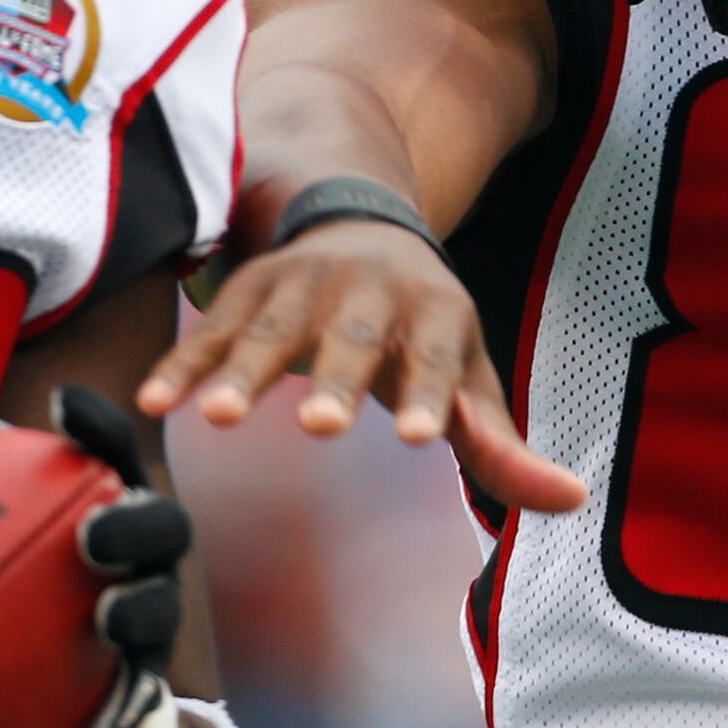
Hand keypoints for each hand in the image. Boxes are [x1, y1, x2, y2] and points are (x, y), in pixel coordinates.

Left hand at [0, 343, 188, 727]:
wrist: (36, 656)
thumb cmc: (6, 545)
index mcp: (104, 489)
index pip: (110, 446)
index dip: (96, 424)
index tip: (59, 404)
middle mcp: (137, 546)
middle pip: (163, 525)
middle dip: (137, 524)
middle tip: (90, 533)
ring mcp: (145, 611)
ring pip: (161, 604)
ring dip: (140, 606)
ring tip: (104, 615)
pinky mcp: (135, 678)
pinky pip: (138, 688)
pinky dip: (118, 697)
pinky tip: (93, 716)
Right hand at [138, 218, 587, 516]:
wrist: (360, 226)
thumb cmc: (421, 329)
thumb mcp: (467, 375)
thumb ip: (502, 446)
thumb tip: (573, 501)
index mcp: (433, 315)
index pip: (431, 358)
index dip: (426, 394)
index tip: (420, 435)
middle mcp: (368, 291)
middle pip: (349, 339)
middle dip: (332, 379)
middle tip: (318, 426)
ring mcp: (300, 284)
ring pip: (270, 329)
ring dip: (243, 370)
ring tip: (222, 419)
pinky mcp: (247, 288)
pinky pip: (209, 328)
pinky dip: (182, 362)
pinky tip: (155, 401)